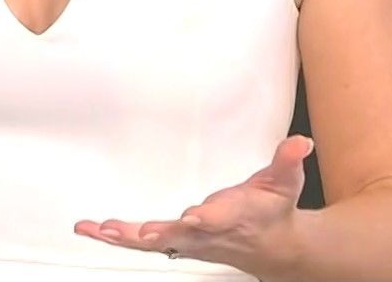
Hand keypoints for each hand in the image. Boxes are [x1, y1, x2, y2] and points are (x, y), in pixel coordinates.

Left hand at [73, 134, 311, 275]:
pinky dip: (114, 235)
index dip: (206, 219)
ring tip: (97, 229)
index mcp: (234, 215)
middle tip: (137, 232)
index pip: (220, 218)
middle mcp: (207, 233)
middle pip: (179, 236)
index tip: (192, 217)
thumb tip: (300, 142)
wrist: (273, 248)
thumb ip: (288, 160)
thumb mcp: (285, 183)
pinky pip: (140, 241)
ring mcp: (188, 240)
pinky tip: (91, 229)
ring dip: (124, 236)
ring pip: (153, 242)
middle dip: (159, 234)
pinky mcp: (173, 240)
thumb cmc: (273, 210)